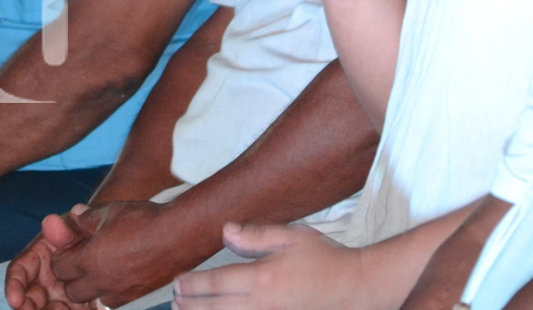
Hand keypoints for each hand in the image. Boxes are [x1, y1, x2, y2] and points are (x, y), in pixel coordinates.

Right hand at [5, 213, 96, 309]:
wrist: (106, 242)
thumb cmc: (85, 231)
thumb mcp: (76, 227)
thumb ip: (64, 228)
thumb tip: (50, 220)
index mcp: (36, 259)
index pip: (18, 272)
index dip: (14, 287)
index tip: (15, 300)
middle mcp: (43, 281)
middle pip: (29, 298)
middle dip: (28, 308)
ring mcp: (59, 297)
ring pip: (48, 309)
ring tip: (62, 309)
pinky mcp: (77, 307)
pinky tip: (87, 308)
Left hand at [51, 201, 204, 307]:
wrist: (179, 235)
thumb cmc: (143, 220)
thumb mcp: (110, 211)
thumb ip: (87, 217)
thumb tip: (75, 214)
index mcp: (89, 259)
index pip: (59, 269)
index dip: (60, 258)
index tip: (66, 250)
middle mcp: (101, 281)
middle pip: (72, 292)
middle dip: (71, 278)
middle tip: (79, 263)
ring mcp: (120, 292)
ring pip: (93, 299)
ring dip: (91, 288)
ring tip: (98, 270)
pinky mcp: (137, 296)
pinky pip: (114, 301)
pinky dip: (111, 292)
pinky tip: (118, 275)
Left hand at [171, 222, 363, 309]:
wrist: (356, 288)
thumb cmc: (325, 259)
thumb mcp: (291, 236)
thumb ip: (255, 235)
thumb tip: (225, 231)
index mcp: (262, 278)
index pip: (215, 283)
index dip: (192, 285)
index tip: (178, 283)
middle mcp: (263, 305)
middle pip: (215, 308)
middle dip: (191, 305)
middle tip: (175, 301)